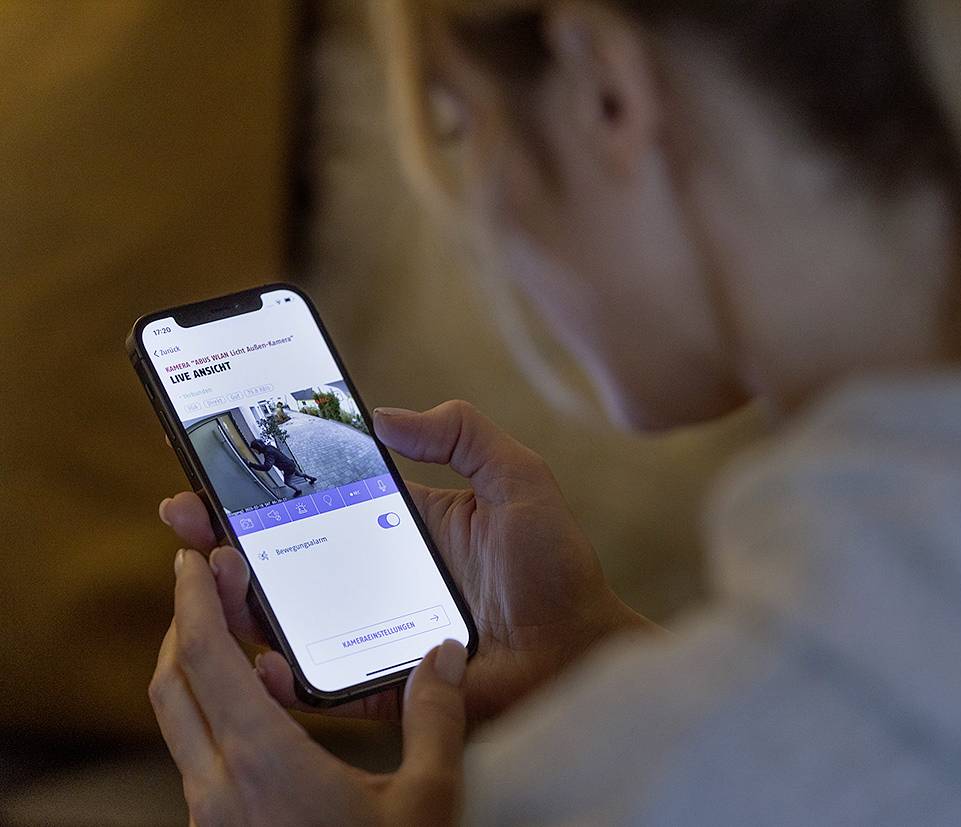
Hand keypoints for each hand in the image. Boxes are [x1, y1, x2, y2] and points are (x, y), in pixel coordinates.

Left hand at [151, 548, 467, 825]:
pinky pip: (199, 753)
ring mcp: (214, 816)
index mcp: (263, 766)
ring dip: (197, 664)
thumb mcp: (428, 798)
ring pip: (178, 721)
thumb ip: (436, 717)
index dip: (195, 601)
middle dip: (187, 620)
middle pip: (173, 684)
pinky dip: (213, 706)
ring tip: (241, 629)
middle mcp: (219, 789)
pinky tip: (264, 699)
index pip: (207, 662)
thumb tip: (443, 653)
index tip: (195, 556)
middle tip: (212, 573)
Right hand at [159, 400, 653, 723]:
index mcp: (397, 523)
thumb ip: (464, 433)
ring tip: (213, 570)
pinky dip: (284, 677)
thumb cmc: (556, 565)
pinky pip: (320, 686)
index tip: (213, 462)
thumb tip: (381, 416)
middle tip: (183, 512)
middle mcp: (372, 576)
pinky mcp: (381, 685)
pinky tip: (264, 658)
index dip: (261, 482)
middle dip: (221, 534)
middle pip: (279, 555)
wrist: (581, 648)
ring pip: (283, 618)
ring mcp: (371, 631)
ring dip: (237, 597)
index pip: (313, 497)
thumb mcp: (517, 478)